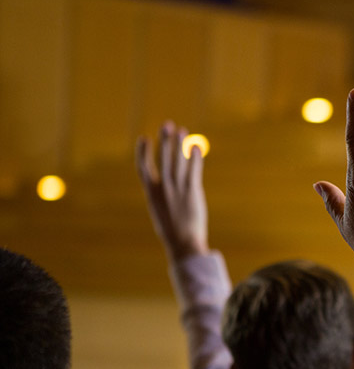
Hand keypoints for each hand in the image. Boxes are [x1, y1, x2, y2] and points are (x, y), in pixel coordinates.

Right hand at [136, 121, 208, 259]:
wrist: (183, 244)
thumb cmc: (173, 230)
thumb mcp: (161, 211)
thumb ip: (162, 196)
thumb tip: (163, 185)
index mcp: (151, 193)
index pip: (143, 167)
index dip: (143, 152)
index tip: (144, 138)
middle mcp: (163, 189)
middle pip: (162, 159)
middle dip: (164, 140)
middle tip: (167, 125)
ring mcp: (177, 189)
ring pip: (178, 161)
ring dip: (180, 144)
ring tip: (182, 131)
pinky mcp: (192, 192)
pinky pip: (193, 170)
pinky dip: (194, 157)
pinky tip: (196, 147)